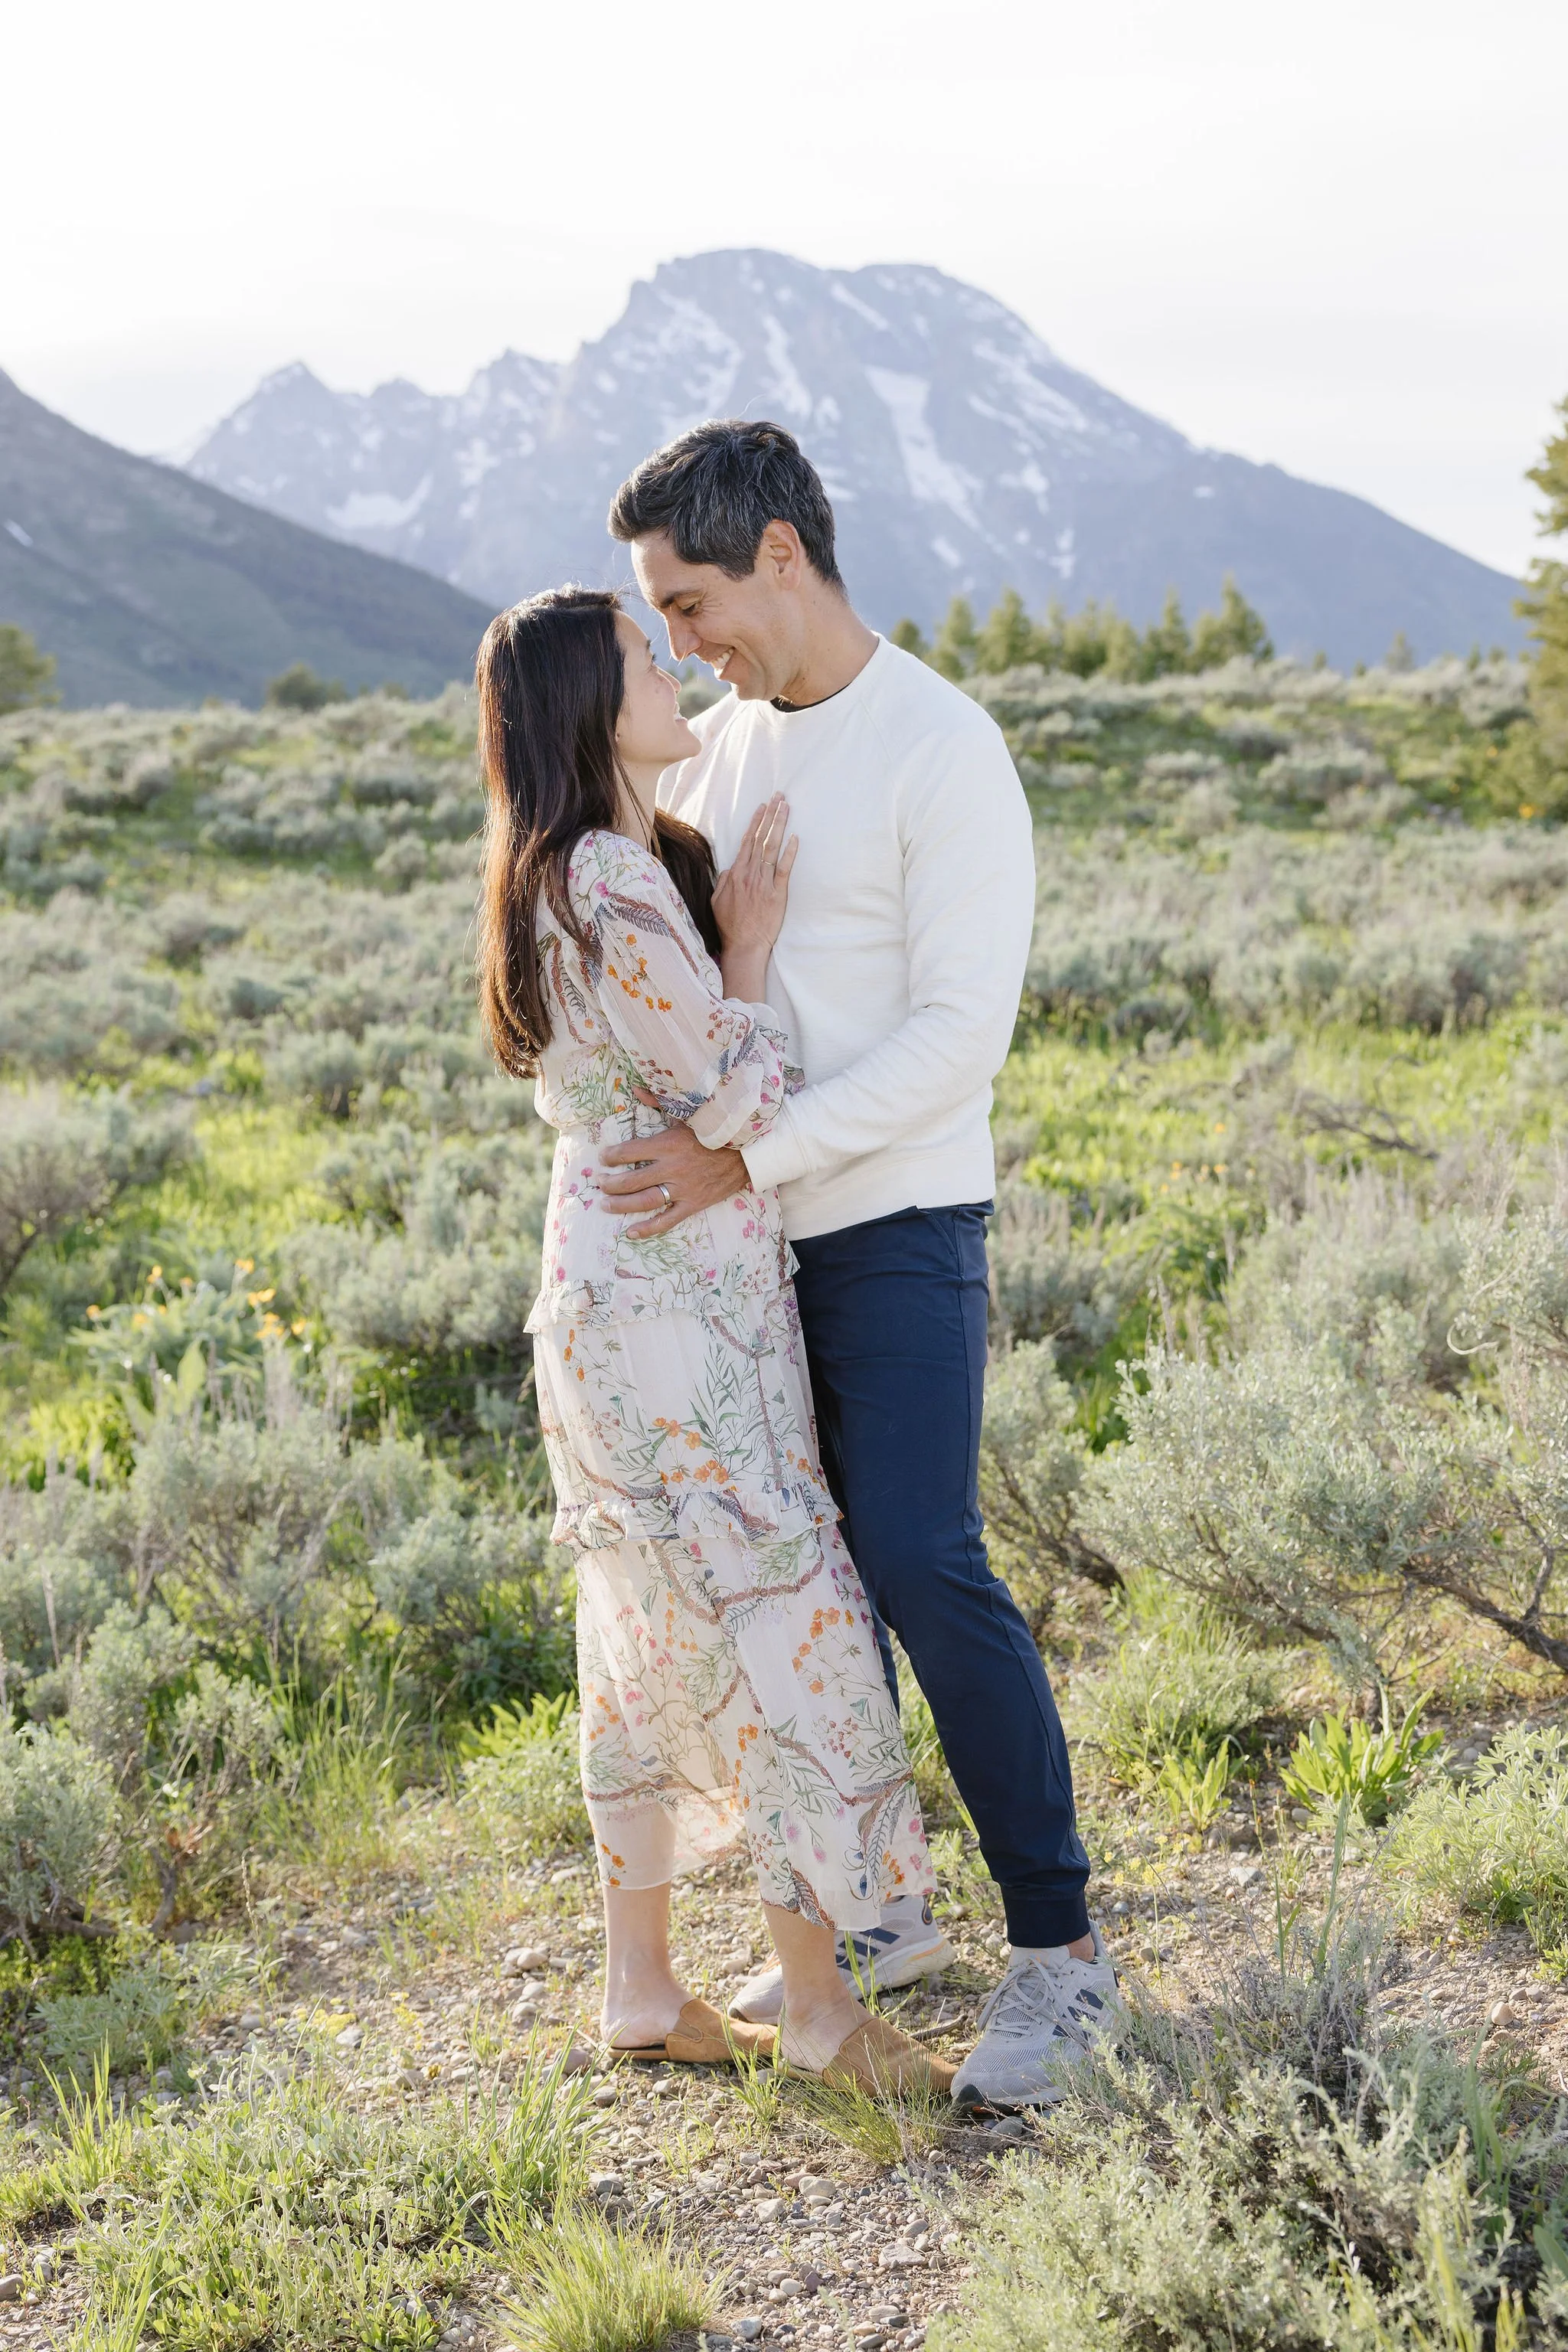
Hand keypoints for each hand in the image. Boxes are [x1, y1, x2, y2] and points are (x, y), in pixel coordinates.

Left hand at [597, 1114, 749, 1237]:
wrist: (748, 1151)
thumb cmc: (715, 1130)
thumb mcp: (688, 1113)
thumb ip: (658, 1101)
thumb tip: (635, 1088)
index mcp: (667, 1144)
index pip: (629, 1152)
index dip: (611, 1156)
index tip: (602, 1158)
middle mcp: (672, 1168)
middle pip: (631, 1181)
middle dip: (610, 1184)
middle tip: (599, 1184)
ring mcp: (683, 1189)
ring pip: (645, 1201)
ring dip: (621, 1205)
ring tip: (605, 1204)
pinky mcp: (694, 1204)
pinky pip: (668, 1220)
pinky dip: (648, 1228)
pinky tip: (631, 1231)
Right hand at [711, 795, 797, 958]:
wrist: (744, 945)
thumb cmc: (730, 925)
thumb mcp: (717, 901)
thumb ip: (723, 881)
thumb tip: (731, 867)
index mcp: (735, 874)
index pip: (747, 842)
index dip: (756, 822)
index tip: (762, 807)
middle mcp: (750, 874)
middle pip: (761, 838)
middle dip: (770, 815)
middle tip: (779, 797)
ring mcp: (765, 883)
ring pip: (772, 848)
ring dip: (779, 826)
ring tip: (786, 808)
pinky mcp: (778, 893)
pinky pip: (784, 869)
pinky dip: (789, 853)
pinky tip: (795, 838)